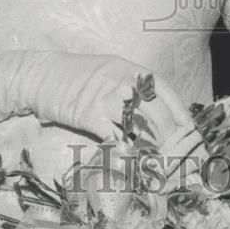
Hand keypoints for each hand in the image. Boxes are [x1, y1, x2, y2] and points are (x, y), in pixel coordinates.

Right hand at [27, 52, 191, 143]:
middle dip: (169, 134)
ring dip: (151, 145)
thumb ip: (127, 87)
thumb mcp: (106, 71)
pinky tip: (133, 160)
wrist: (41, 75)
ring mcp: (104, 97)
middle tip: (173, 151)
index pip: (162, 87)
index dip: (179, 108)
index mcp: (127, 68)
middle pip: (155, 110)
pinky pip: (115, 136)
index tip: (188, 128)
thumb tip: (152, 111)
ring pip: (139, 125)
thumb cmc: (74, 75)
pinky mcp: (89, 115)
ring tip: (158, 159)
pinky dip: (126, 150)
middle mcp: (120, 80)